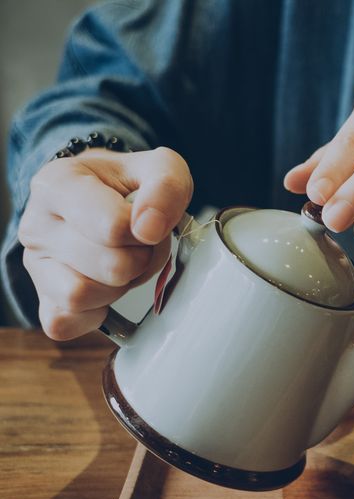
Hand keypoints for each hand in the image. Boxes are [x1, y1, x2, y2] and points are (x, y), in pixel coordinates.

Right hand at [18, 147, 192, 339]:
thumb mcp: (158, 168)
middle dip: (141, 259)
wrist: (104, 197)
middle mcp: (36, 224)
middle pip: (109, 266)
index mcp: (58, 184)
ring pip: (82, 296)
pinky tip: (107, 288)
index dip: (146, 232)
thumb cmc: (128, 186)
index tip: (149, 223)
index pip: (112, 226)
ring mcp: (35, 265)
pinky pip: (66, 323)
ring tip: (124, 263)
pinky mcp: (41, 299)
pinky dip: (96, 312)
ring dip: (119, 287)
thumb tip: (149, 229)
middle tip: (141, 245)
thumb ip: (165, 186)